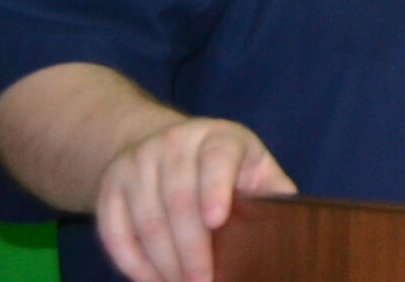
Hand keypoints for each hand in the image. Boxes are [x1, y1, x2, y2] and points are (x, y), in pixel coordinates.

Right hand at [93, 117, 295, 281]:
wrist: (163, 143)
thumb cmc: (222, 164)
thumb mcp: (252, 166)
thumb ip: (272, 190)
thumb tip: (295, 224)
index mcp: (218, 137)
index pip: (217, 160)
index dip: (215, 189)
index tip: (217, 221)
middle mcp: (173, 144)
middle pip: (178, 201)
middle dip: (191, 250)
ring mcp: (136, 163)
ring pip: (145, 221)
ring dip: (163, 264)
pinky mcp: (109, 185)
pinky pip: (113, 232)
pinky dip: (132, 263)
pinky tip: (151, 281)